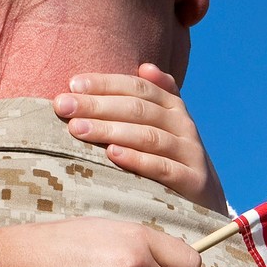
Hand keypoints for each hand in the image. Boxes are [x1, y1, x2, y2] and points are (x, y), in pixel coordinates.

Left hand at [54, 64, 226, 210]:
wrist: (203, 199)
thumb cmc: (167, 158)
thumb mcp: (161, 126)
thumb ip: (149, 99)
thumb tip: (145, 67)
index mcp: (172, 107)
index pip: (137, 88)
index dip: (105, 83)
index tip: (72, 84)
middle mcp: (183, 125)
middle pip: (138, 109)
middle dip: (97, 105)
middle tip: (63, 106)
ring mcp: (190, 153)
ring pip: (148, 136)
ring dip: (111, 130)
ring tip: (78, 129)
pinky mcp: (193, 181)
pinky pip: (163, 167)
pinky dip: (137, 159)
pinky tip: (112, 154)